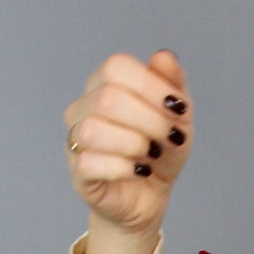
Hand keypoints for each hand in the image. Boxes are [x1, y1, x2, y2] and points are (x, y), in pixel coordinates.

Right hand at [64, 50, 193, 253]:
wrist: (149, 197)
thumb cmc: (159, 151)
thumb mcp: (177, 117)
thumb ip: (173, 84)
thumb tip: (163, 57)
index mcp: (104, 84)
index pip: (116, 66)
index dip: (151, 85)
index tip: (178, 109)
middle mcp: (83, 107)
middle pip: (108, 98)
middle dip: (151, 120)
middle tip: (170, 138)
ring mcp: (75, 140)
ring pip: (94, 130)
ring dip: (135, 144)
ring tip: (152, 154)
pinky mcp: (78, 172)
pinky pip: (91, 163)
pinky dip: (124, 168)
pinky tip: (140, 171)